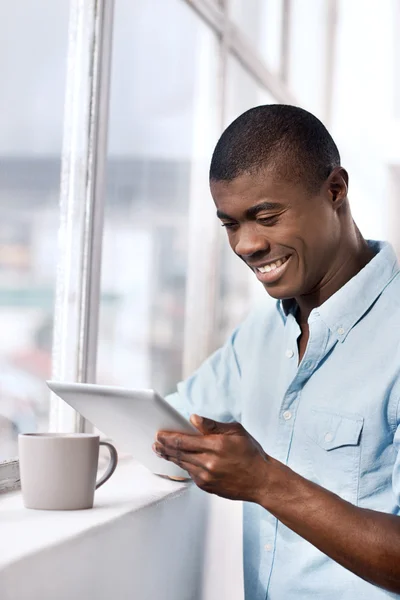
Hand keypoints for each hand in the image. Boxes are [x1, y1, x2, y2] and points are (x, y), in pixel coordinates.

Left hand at [153, 415, 270, 501]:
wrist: (262, 480)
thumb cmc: (251, 454)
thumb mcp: (236, 432)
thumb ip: (212, 425)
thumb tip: (193, 418)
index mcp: (216, 446)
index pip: (184, 440)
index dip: (168, 437)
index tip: (159, 433)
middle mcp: (209, 463)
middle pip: (178, 453)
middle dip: (164, 446)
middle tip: (156, 441)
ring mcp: (207, 477)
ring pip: (182, 465)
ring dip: (170, 457)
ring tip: (161, 450)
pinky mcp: (207, 486)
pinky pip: (190, 474)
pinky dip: (184, 466)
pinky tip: (179, 460)